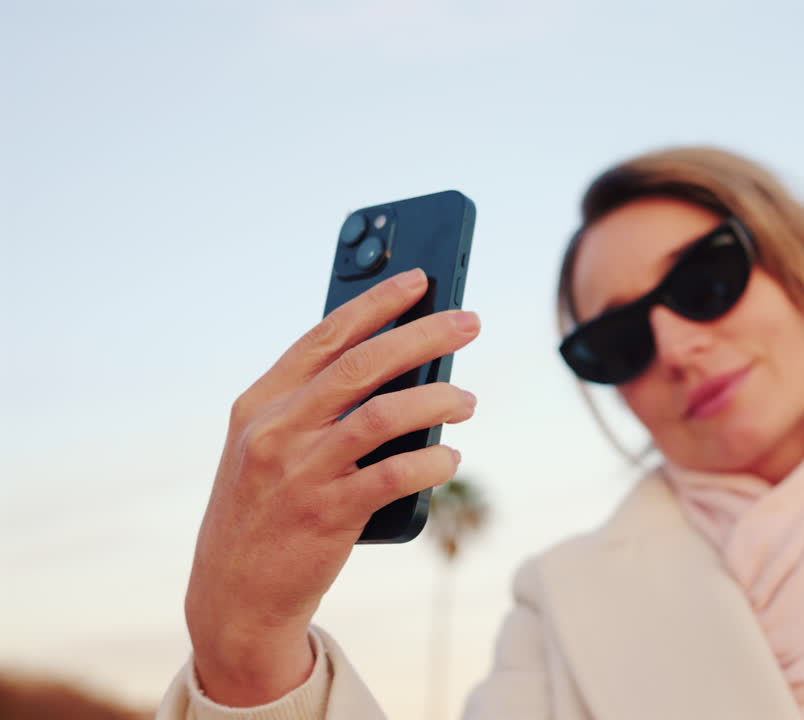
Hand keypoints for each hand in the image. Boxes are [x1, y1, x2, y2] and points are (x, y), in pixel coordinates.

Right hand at [185, 269, 478, 705]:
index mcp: (259, 404)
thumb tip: (398, 366)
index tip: (419, 279)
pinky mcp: (327, 515)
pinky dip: (432, 462)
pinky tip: (450, 459)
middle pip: (363, 364)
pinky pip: (395, 475)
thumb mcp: (269, 450)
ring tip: (468, 399)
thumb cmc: (265, 511)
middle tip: (469, 322)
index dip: (376, 303)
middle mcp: (276, 430)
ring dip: (437, 399)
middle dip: (423, 335)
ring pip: (384, 414)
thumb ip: (314, 408)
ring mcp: (300, 472)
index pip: (325, 336)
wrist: (233, 598)